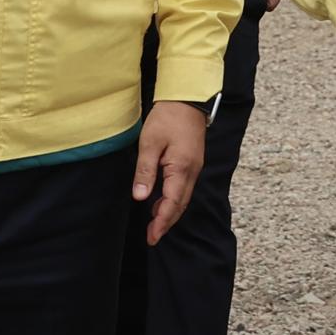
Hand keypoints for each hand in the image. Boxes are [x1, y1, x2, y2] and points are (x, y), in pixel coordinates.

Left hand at [134, 101, 207, 245]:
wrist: (187, 97)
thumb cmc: (167, 117)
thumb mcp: (150, 142)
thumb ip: (145, 171)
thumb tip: (140, 197)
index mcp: (182, 168)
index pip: (172, 203)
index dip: (161, 223)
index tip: (151, 237)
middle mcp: (192, 170)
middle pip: (181, 204)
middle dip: (166, 222)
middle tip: (152, 236)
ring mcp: (195, 165)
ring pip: (184, 196)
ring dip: (170, 211)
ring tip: (154, 222)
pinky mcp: (193, 160)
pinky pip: (185, 186)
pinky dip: (174, 198)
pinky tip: (161, 200)